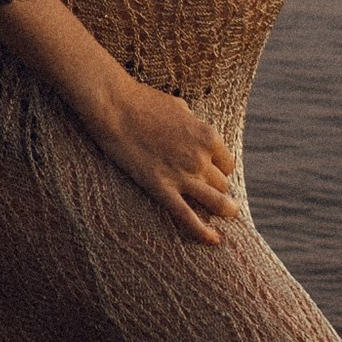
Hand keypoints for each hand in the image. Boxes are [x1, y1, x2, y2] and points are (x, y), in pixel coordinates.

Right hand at [89, 76, 240, 244]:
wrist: (115, 107)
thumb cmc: (143, 101)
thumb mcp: (178, 106)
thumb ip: (190, 121)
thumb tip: (191, 125)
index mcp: (208, 136)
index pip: (227, 164)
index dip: (220, 170)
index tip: (211, 174)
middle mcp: (201, 158)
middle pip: (222, 184)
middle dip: (217, 188)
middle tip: (209, 192)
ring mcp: (183, 175)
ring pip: (216, 202)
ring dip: (224, 210)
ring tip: (227, 214)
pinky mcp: (162, 188)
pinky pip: (187, 217)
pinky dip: (203, 232)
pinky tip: (214, 240)